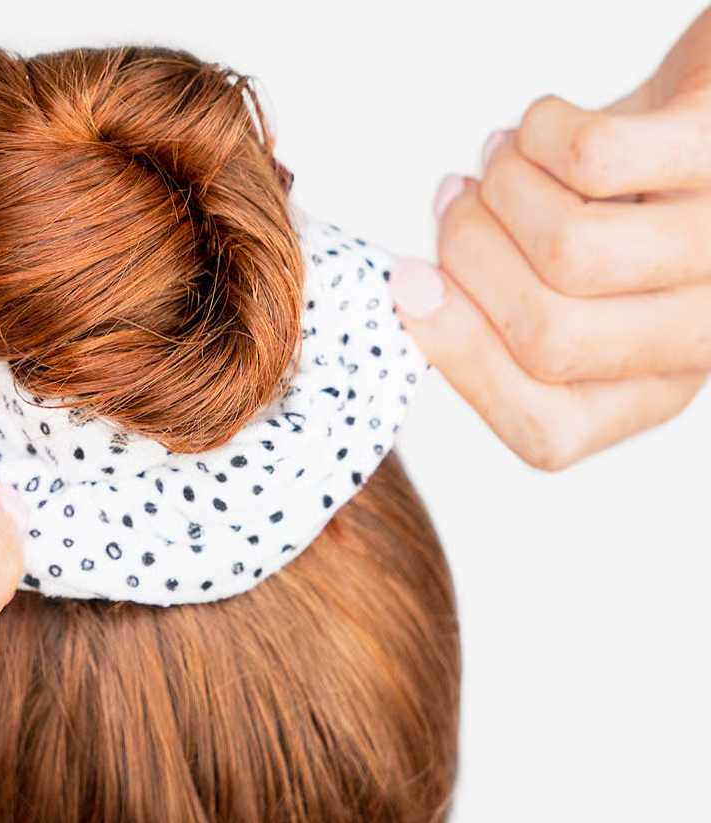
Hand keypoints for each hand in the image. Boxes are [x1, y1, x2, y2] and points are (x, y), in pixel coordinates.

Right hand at [391, 7, 710, 470]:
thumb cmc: (634, 196)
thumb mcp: (572, 281)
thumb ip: (497, 309)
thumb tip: (412, 293)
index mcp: (655, 383)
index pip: (547, 430)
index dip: (461, 361)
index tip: (408, 287)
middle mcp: (702, 331)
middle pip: (546, 336)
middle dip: (467, 259)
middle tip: (457, 208)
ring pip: (566, 249)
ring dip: (501, 190)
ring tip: (502, 162)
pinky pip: (593, 157)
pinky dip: (537, 132)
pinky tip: (544, 124)